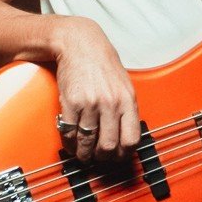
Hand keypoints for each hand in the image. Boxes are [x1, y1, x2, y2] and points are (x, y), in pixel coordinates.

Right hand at [53, 18, 141, 163]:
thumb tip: (127, 137)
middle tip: (98, 159)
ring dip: (84, 154)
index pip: (131, 139)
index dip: (124, 154)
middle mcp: (111, 103)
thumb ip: (127, 109)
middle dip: (103, 158)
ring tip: (83, 155)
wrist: (80, 43)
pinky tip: (71, 144)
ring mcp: (90, 103)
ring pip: (87, 142)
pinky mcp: (70, 102)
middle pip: (108, 145)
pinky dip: (69, 143)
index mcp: (128, 100)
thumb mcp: (124, 84)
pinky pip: (70, 132)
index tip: (118, 157)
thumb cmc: (103, 64)